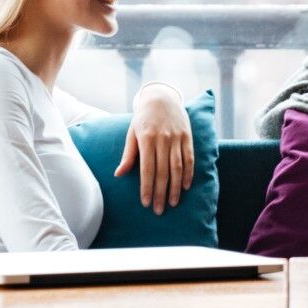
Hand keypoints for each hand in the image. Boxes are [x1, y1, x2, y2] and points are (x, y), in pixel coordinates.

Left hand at [115, 84, 193, 213]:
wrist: (161, 97)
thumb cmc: (143, 118)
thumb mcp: (132, 133)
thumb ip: (128, 155)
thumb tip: (118, 175)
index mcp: (147, 138)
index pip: (147, 168)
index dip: (147, 187)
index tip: (146, 203)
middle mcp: (163, 139)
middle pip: (163, 171)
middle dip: (160, 193)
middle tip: (158, 210)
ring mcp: (177, 138)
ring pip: (177, 167)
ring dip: (175, 187)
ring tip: (172, 203)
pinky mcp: (187, 137)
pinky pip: (189, 158)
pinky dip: (189, 174)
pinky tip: (186, 186)